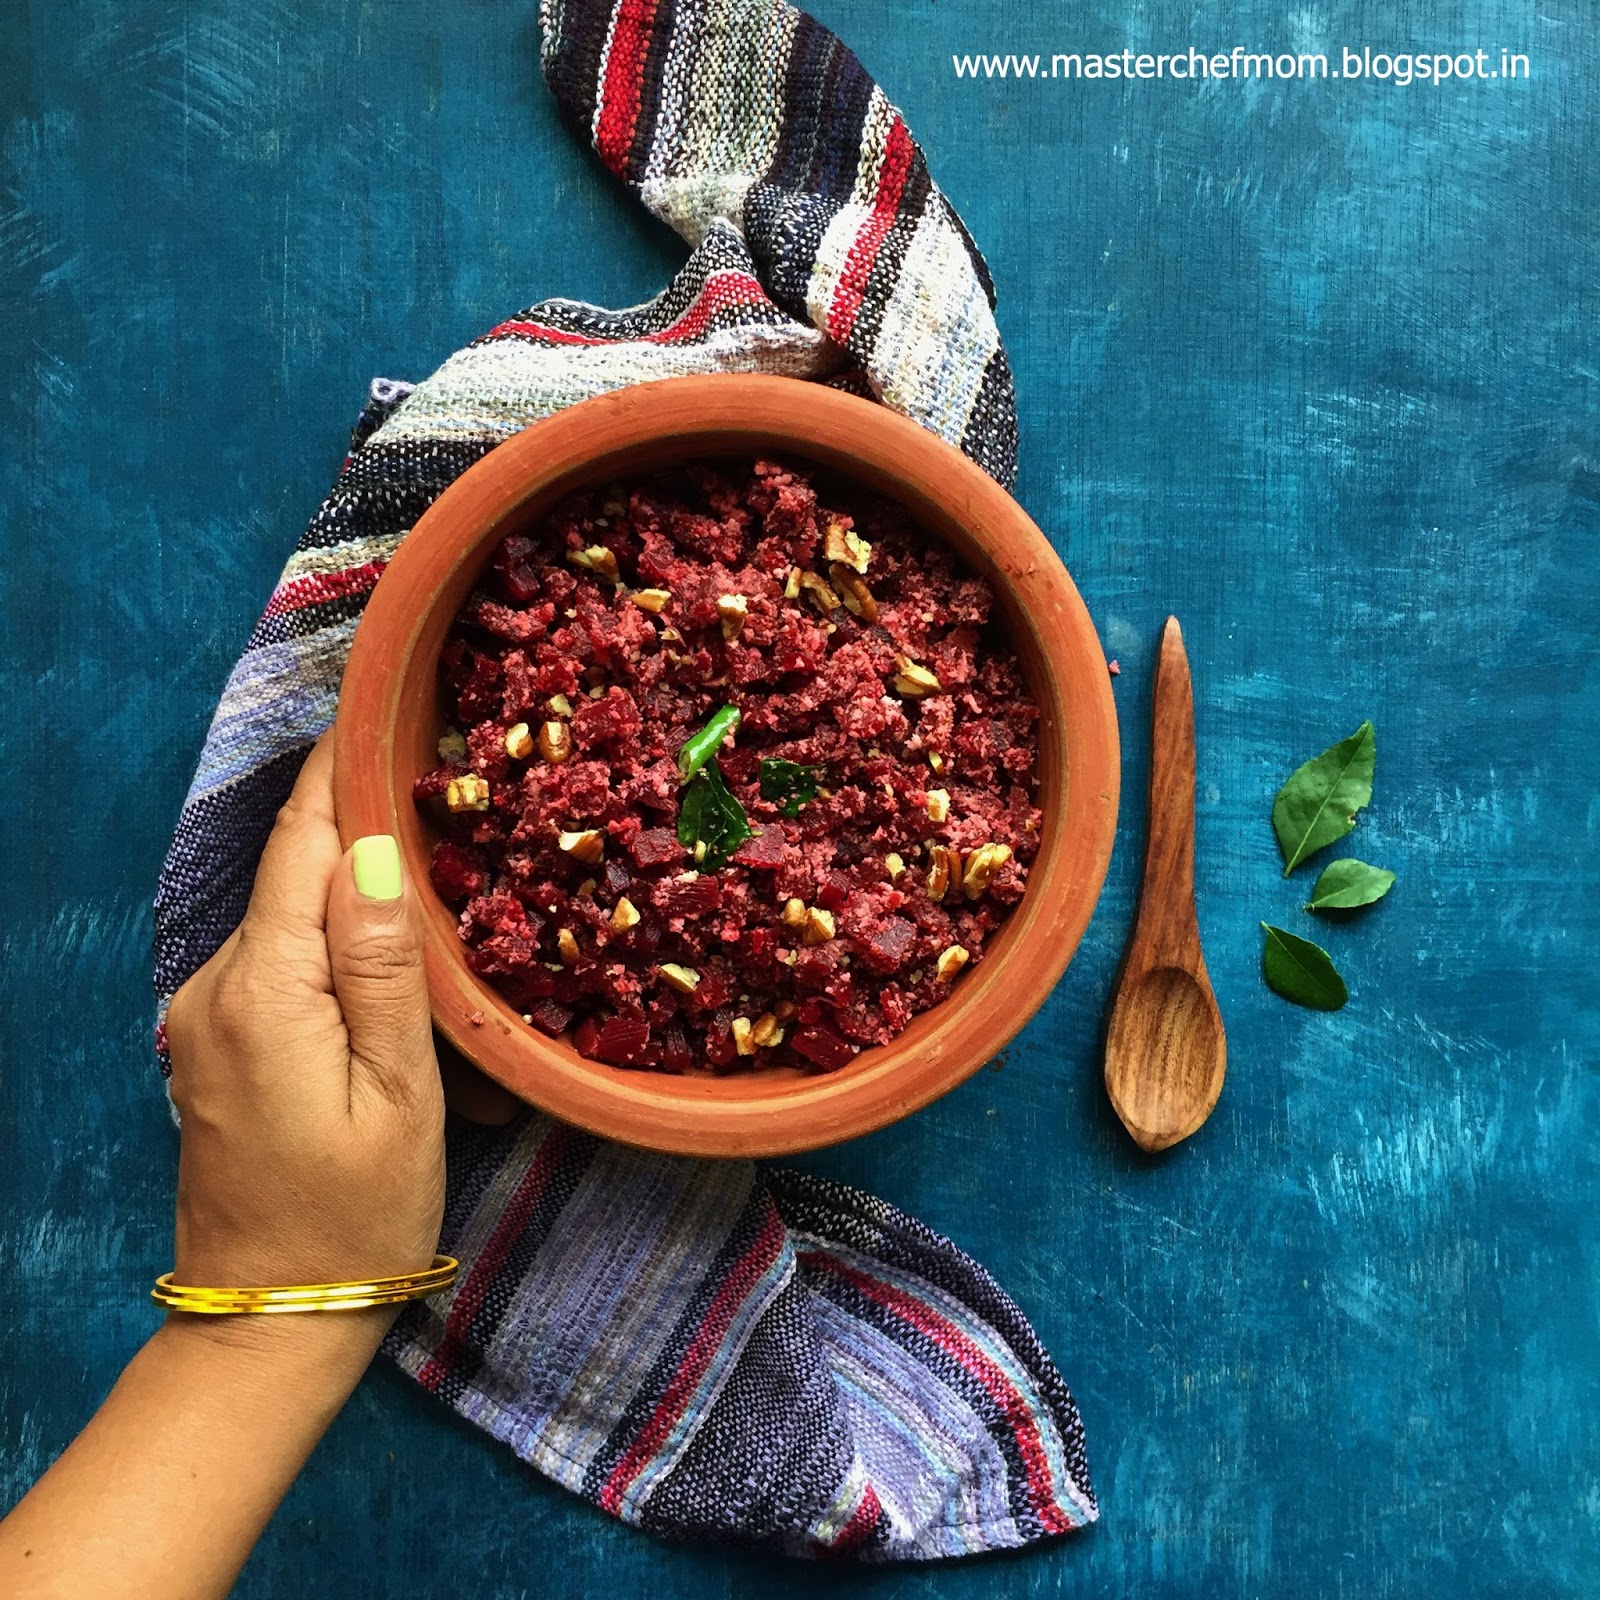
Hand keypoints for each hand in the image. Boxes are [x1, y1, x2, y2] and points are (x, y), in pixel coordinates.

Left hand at [163, 733, 445, 1304]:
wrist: (272, 1318)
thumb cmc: (358, 1211)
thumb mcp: (399, 1092)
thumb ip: (381, 966)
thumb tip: (371, 851)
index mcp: (262, 988)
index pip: (301, 843)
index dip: (341, 767)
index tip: (384, 698)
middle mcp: (216, 984)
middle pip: (292, 871)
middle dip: (359, 821)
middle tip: (442, 771)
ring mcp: (206, 1013)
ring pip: (289, 914)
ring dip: (352, 888)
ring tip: (434, 863)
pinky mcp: (217, 1039)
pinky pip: (281, 961)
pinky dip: (333, 941)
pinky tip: (389, 954)